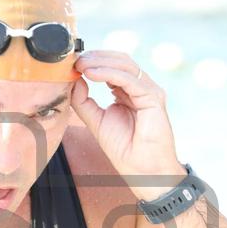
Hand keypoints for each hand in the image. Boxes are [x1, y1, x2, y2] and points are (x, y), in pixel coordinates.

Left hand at [71, 50, 186, 198]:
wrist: (143, 170)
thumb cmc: (124, 149)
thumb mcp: (96, 121)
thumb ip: (84, 102)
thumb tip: (74, 81)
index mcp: (128, 92)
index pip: (112, 67)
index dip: (93, 62)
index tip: (72, 64)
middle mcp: (141, 88)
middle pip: (120, 60)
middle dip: (96, 57)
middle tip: (75, 60)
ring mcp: (149, 91)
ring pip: (125, 65)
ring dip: (100, 62)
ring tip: (81, 65)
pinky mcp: (154, 97)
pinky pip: (130, 79)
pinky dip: (109, 73)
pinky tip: (92, 74)